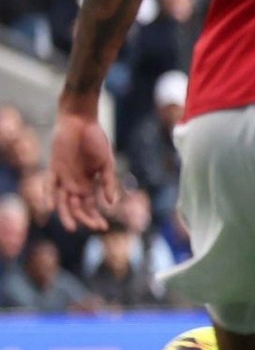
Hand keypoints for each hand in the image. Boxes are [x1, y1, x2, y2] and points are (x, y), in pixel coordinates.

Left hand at [51, 109, 119, 231]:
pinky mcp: (53, 169)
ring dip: (66, 215)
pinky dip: (48, 197)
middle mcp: (74, 184)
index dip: (96, 218)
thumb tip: (111, 204)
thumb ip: (108, 182)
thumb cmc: (96, 140)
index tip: (104, 228)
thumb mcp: (106, 163)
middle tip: (94, 227)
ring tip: (71, 227)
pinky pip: (49, 186)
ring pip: (62, 202)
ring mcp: (63, 178)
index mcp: (88, 184)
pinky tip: (50, 208)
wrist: (80, 122)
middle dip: (85, 219)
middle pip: (77, 208)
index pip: (90, 207)